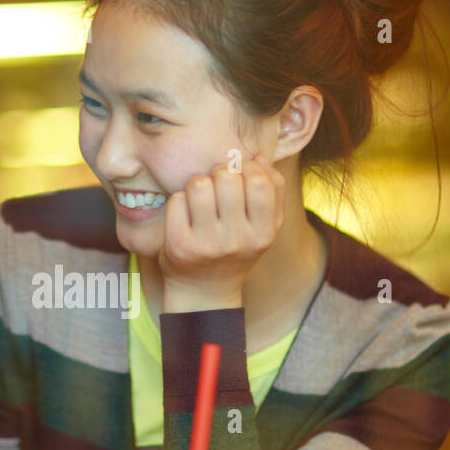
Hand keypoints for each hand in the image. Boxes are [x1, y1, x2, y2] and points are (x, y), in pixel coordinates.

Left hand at [158, 153, 284, 312]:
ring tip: (200, 198)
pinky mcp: (178, 245)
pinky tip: (185, 214)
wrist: (203, 292)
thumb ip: (272, 191)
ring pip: (199, 183)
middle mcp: (236, 241)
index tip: (240, 175)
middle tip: (217, 186)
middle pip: (227, 177)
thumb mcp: (264, 227)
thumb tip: (258, 157)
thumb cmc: (236, 251)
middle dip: (220, 173)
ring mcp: (206, 244)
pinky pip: (177, 199)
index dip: (247, 168)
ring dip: (198, 183)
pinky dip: (179, 200)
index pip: (259, 182)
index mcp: (263, 235)